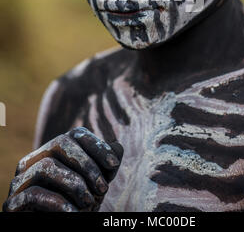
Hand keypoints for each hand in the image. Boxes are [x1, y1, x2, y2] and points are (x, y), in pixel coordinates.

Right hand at [2, 127, 122, 211]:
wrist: (58, 230)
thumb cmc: (76, 208)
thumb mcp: (95, 186)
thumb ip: (105, 167)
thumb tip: (118, 146)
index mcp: (53, 151)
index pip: (75, 134)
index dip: (96, 146)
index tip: (114, 165)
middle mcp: (34, 160)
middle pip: (61, 143)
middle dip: (87, 165)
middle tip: (103, 189)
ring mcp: (19, 180)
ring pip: (47, 166)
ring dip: (75, 184)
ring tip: (89, 203)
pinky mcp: (12, 203)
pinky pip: (34, 194)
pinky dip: (58, 203)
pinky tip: (73, 213)